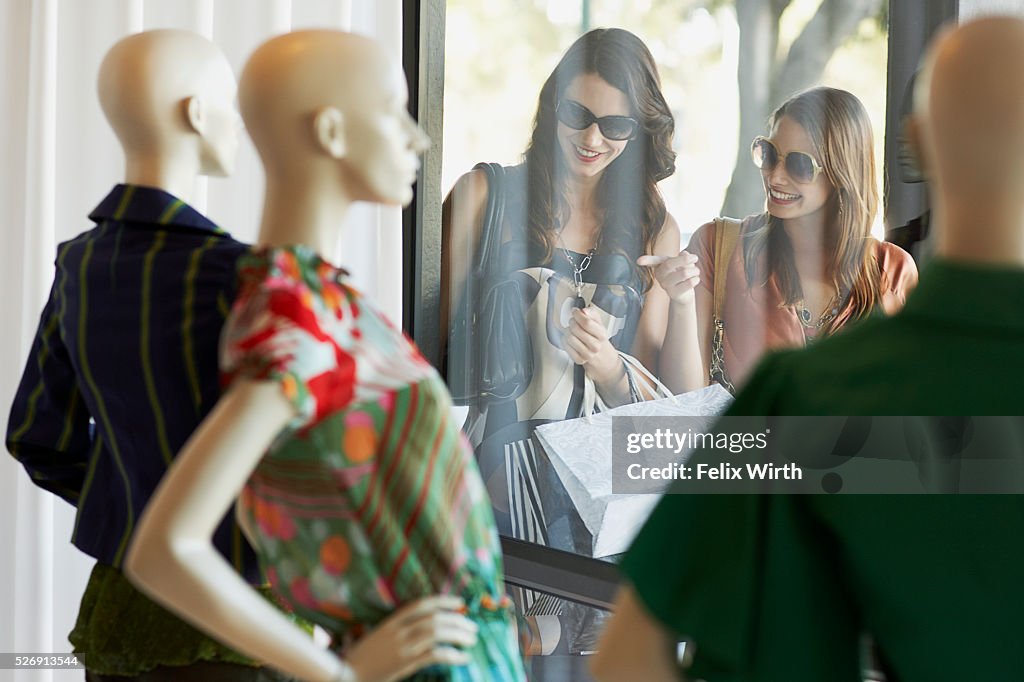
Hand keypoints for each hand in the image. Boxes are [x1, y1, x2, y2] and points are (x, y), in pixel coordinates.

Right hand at [341, 595, 477, 681]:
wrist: (347, 675)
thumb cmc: (362, 657)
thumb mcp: (379, 635)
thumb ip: (399, 627)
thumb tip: (425, 623)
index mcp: (391, 621)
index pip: (421, 604)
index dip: (443, 601)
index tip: (460, 602)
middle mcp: (398, 631)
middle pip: (434, 618)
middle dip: (457, 620)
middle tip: (472, 626)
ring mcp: (402, 647)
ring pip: (437, 634)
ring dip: (459, 635)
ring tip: (471, 639)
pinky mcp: (405, 664)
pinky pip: (435, 656)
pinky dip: (452, 655)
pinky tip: (462, 657)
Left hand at [566, 307, 619, 383]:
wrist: (603, 358)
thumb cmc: (598, 338)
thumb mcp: (599, 324)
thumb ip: (592, 314)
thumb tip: (584, 310)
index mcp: (602, 334)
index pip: (586, 322)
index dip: (577, 315)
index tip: (575, 312)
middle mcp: (596, 345)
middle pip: (576, 329)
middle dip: (572, 322)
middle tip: (573, 322)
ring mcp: (588, 354)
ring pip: (570, 338)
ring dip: (567, 332)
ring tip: (571, 331)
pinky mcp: (580, 360)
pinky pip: (567, 347)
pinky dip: (565, 342)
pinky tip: (570, 340)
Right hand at [637, 251, 699, 305]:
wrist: (684, 294)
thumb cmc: (682, 275)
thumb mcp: (682, 264)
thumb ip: (683, 257)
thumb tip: (684, 253)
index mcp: (660, 266)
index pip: (653, 261)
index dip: (647, 260)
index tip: (639, 261)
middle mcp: (660, 276)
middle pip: (670, 264)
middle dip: (685, 260)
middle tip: (695, 257)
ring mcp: (665, 286)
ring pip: (684, 273)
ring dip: (694, 270)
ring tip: (696, 271)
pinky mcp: (674, 294)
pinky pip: (689, 283)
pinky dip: (696, 279)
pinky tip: (695, 279)